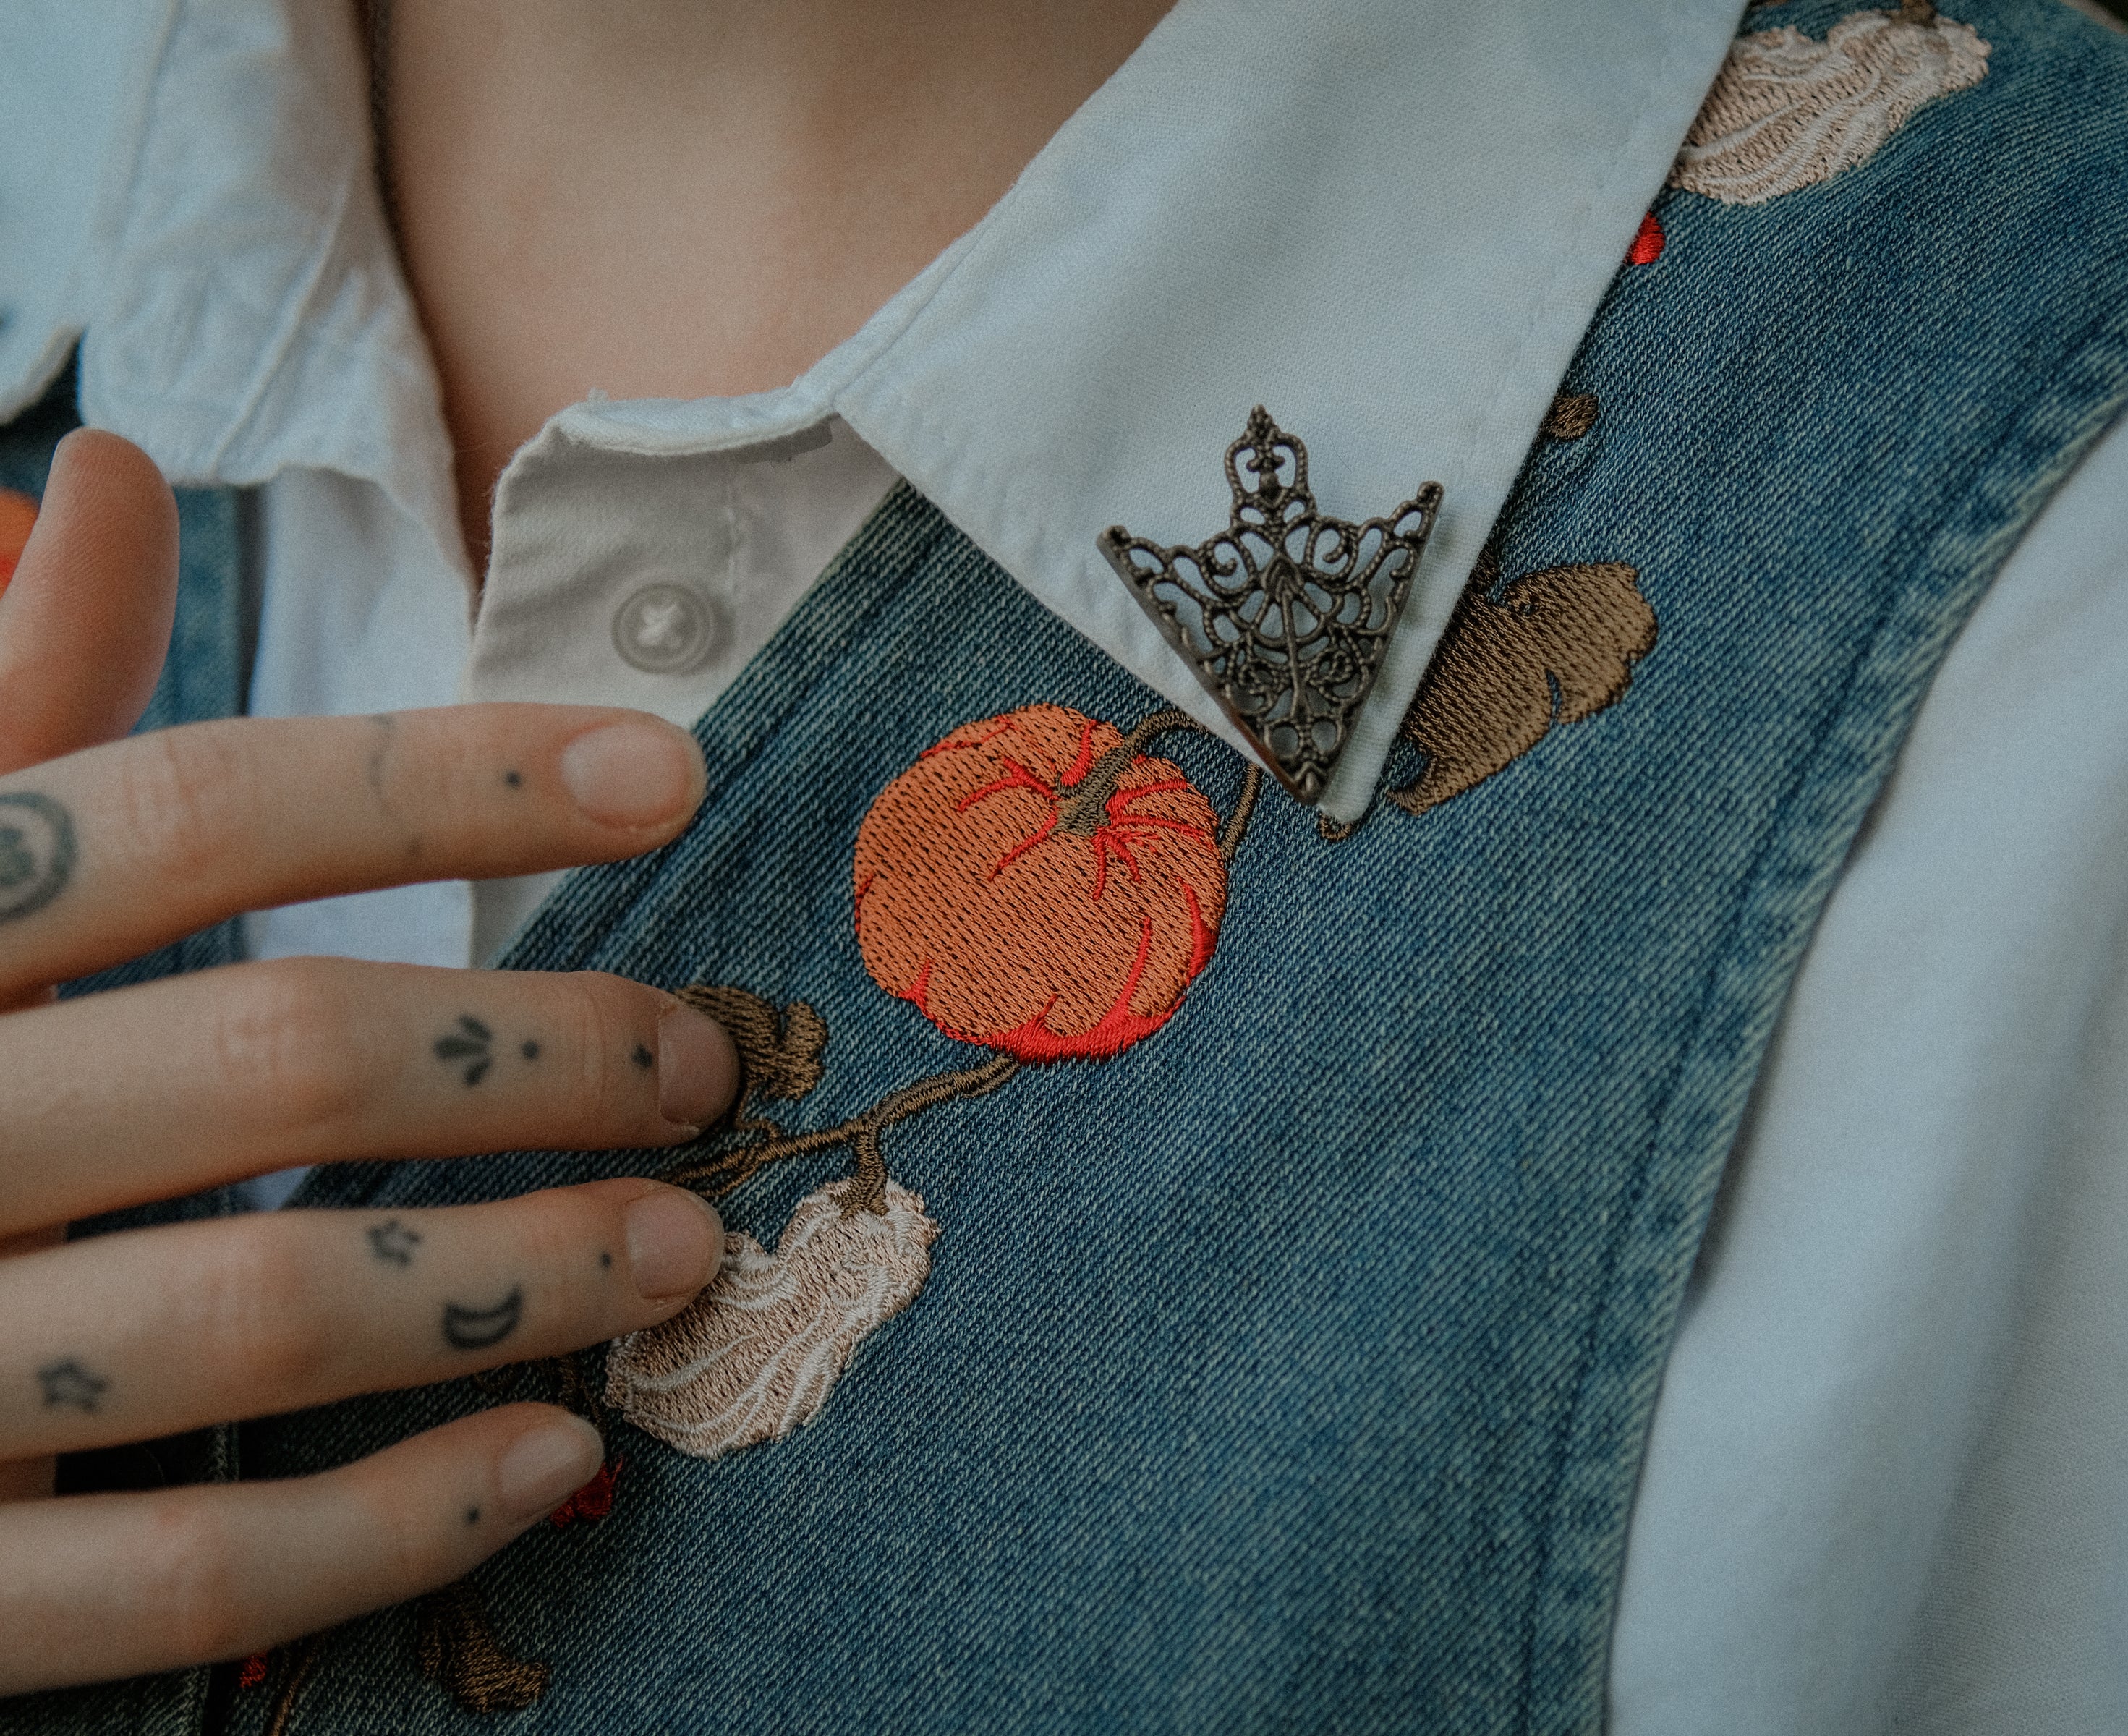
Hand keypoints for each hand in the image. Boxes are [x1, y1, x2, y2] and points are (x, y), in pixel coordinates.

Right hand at [0, 432, 738, 1694]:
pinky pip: (182, 1577)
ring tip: (685, 1242)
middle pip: (278, 1058)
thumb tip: (115, 476)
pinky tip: (555, 1461)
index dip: (450, 778)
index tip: (668, 770)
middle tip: (701, 1060)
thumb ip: (4, 707)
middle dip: (538, 1055)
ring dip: (519, 1279)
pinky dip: (391, 1526)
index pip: (195, 809)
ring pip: (263, 1312)